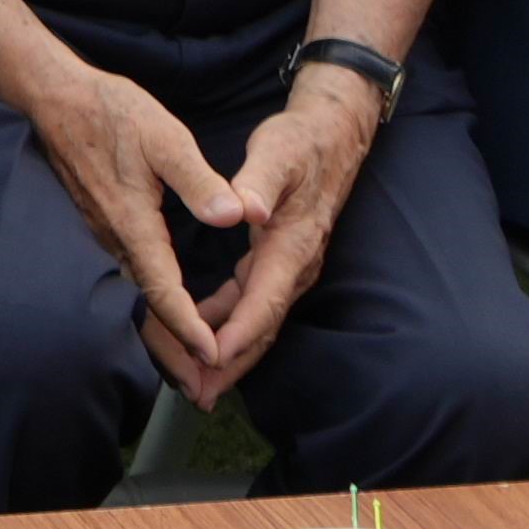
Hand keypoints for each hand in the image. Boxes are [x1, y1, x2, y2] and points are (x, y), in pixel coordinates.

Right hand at [11, 54, 253, 385]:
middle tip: (201, 390)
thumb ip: (200, 181)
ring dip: (161, 336)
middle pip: (145, 310)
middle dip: (173, 352)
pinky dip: (148, 309)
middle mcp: (114, 239)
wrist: (55, 99)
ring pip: (134, 298)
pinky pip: (126, 280)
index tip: (213, 356)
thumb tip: (232, 216)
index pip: (164, 289)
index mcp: (133, 223)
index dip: (189, 326)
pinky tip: (163, 317)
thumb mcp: (166, 138)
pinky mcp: (101, 227)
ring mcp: (103, 235)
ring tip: (188, 369)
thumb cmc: (112, 113)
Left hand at [179, 72, 386, 400]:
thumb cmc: (299, 143)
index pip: (264, 301)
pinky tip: (206, 335)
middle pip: (263, 326)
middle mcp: (295, 265)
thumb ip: (258, 182)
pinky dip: (232, 325)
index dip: (238, 334)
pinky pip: (255, 303)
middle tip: (196, 393)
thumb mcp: (276, 153)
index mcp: (292, 245)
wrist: (332, 135)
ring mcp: (290, 266)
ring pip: (259, 320)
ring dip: (230, 352)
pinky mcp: (280, 261)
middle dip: (231, 363)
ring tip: (196, 380)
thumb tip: (247, 209)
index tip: (210, 360)